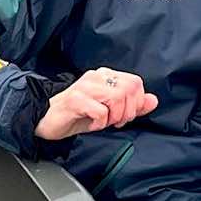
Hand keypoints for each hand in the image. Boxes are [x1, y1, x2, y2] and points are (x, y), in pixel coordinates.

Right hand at [34, 67, 158, 140]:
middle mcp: (96, 76)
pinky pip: (100, 110)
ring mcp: (85, 86)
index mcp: (105, 75)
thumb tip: (153, 100)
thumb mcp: (110, 112)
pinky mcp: (75, 99)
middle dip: (128, 111)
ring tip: (105, 123)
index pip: (135, 82)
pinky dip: (100, 122)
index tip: (125, 116)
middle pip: (129, 88)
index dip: (136, 103)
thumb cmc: (78, 115)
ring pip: (117, 97)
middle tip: (116, 122)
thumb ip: (132, 106)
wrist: (47, 120)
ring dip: (115, 116)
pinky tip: (93, 125)